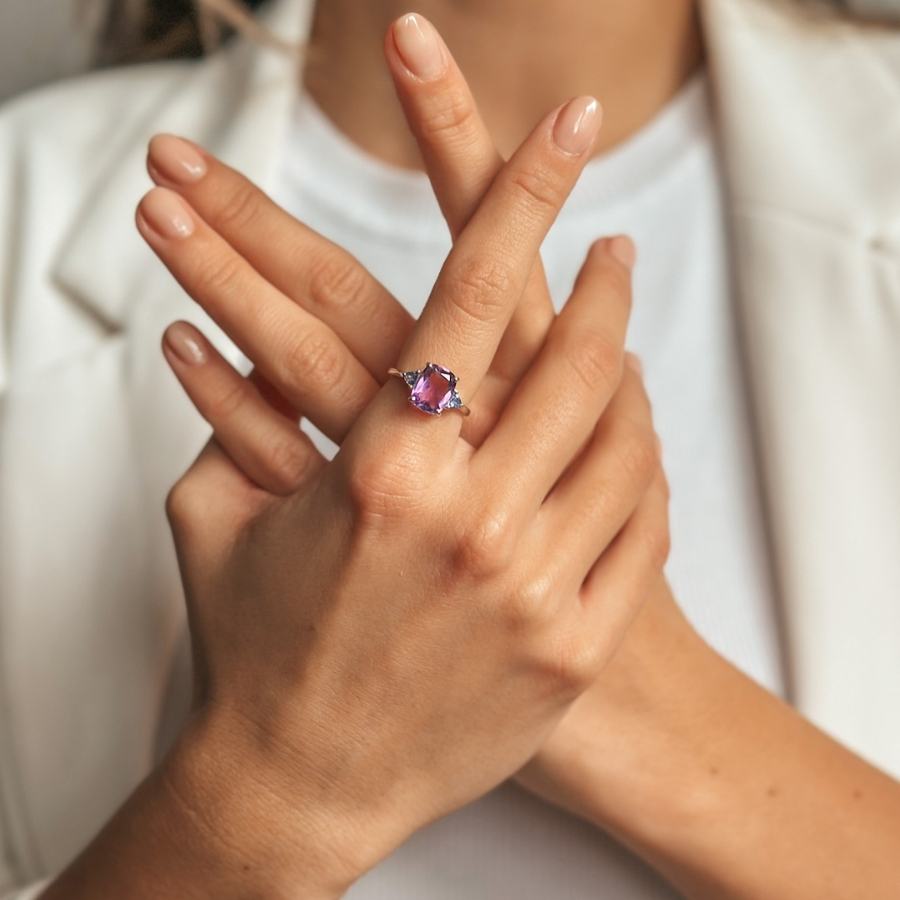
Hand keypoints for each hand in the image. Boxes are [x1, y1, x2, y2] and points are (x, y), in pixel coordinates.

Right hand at [138, 56, 664, 895]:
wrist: (301, 782)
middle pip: (574, 356)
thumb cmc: (256, 649)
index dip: (522, 194)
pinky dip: (644, 470)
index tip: (565, 135)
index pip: (467, 292)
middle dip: (604, 284)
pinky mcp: (570, 649)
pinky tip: (628, 447)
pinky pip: (642, 527)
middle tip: (613, 251)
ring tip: (619, 351)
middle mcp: (467, 520)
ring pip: (625, 439)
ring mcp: (532, 589)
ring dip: (629, 376)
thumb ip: (228, 421)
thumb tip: (217, 340)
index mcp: (381, 470)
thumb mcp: (217, 521)